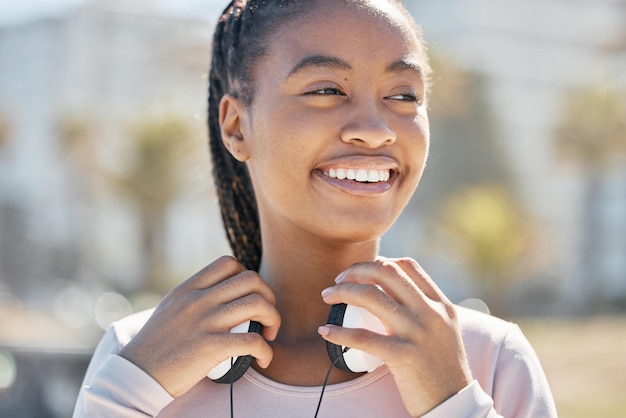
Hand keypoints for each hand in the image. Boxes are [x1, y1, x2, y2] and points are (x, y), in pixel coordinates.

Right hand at [120, 256, 280, 396]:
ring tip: (268, 335)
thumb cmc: (155, 346)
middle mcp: (198, 300)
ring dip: (273, 320)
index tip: (250, 297)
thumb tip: (220, 293)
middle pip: (251, 279)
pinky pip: (252, 341)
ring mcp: (204, 322)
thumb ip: (193, 297)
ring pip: (258, 304)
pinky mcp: (210, 347)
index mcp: (188, 288)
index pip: (228, 263)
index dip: (248, 276)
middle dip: (268, 297)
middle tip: (266, 317)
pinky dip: (266, 350)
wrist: (137, 374)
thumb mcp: (171, 308)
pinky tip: (263, 359)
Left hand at [318, 257, 471, 416]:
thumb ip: (423, 310)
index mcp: (440, 304)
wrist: (454, 404)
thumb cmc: (442, 368)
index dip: (379, 262)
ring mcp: (417, 333)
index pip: (407, 267)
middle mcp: (430, 313)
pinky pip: (362, 337)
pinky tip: (325, 331)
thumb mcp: (442, 330)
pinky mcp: (403, 356)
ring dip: (342, 291)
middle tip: (338, 279)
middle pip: (386, 273)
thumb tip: (387, 292)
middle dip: (356, 270)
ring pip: (371, 296)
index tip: (361, 271)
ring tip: (327, 296)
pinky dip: (338, 332)